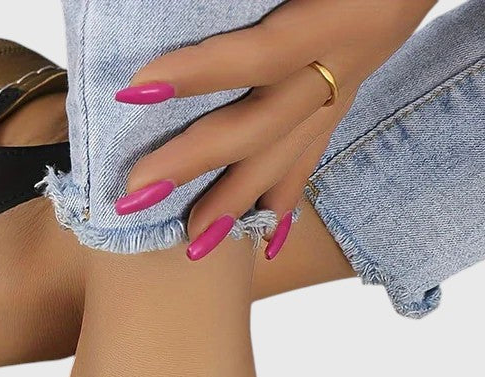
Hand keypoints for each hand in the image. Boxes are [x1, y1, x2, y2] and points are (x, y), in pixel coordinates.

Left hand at [115, 0, 435, 259]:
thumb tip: (202, 14)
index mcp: (337, 17)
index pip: (261, 53)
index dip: (201, 72)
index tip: (137, 88)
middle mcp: (343, 61)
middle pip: (261, 125)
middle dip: (195, 162)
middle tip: (136, 192)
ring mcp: (346, 86)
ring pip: (286, 155)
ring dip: (237, 204)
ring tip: (193, 245)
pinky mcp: (348, 96)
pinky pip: (313, 157)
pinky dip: (286, 200)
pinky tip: (268, 239)